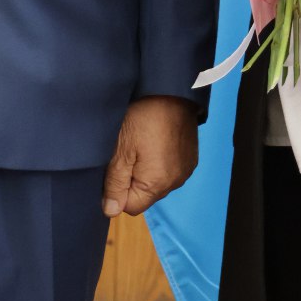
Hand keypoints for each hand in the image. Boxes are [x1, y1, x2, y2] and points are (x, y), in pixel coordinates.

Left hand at [101, 95, 198, 219]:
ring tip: (141, 143)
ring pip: (156, 182)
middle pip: (145, 195)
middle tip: (127, 150)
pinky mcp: (190, 157)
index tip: (115, 165)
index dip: (117, 190)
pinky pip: (169, 169)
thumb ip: (114, 183)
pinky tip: (155, 140)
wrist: (171, 89)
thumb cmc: (143, 116)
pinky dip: (160, 161)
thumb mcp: (121, 149)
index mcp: (157, 183)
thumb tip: (110, 211)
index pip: (130, 206)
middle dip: (132, 179)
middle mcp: (175, 182)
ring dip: (146, 170)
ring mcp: (185, 169)